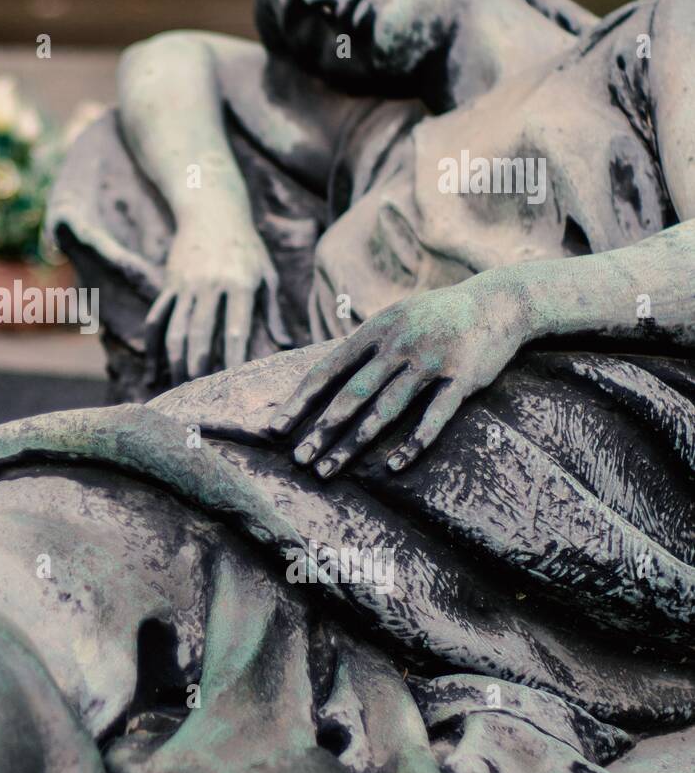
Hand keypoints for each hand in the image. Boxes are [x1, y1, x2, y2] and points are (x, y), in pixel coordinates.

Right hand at [146, 223, 289, 384]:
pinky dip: (152, 347)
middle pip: (200, 332)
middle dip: (198, 364)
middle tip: (198, 391)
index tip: (232, 382)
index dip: (233, 356)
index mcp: (240, 282)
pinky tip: (153, 371)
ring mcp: (186, 284)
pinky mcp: (169, 284)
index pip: (235, 327)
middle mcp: (210, 283)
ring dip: (174, 360)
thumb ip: (273, 311)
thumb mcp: (267, 273)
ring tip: (179, 385)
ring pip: (175, 328)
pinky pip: (156, 319)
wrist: (212, 211)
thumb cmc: (246, 247)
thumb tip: (286, 344)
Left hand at [265, 275, 529, 475]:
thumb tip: (320, 375)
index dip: (300, 400)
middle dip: (320, 430)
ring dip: (353, 443)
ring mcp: (430, 361)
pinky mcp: (462, 379)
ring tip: (328, 470)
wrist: (497, 302)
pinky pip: (434, 417)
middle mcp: (398, 345)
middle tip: (298, 460)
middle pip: (351, 395)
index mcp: (375, 331)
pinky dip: (413, 444)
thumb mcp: (393, 319)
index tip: (275, 428)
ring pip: (385, 410)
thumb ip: (362, 346)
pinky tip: (393, 466)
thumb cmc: (435, 317)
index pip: (327, 370)